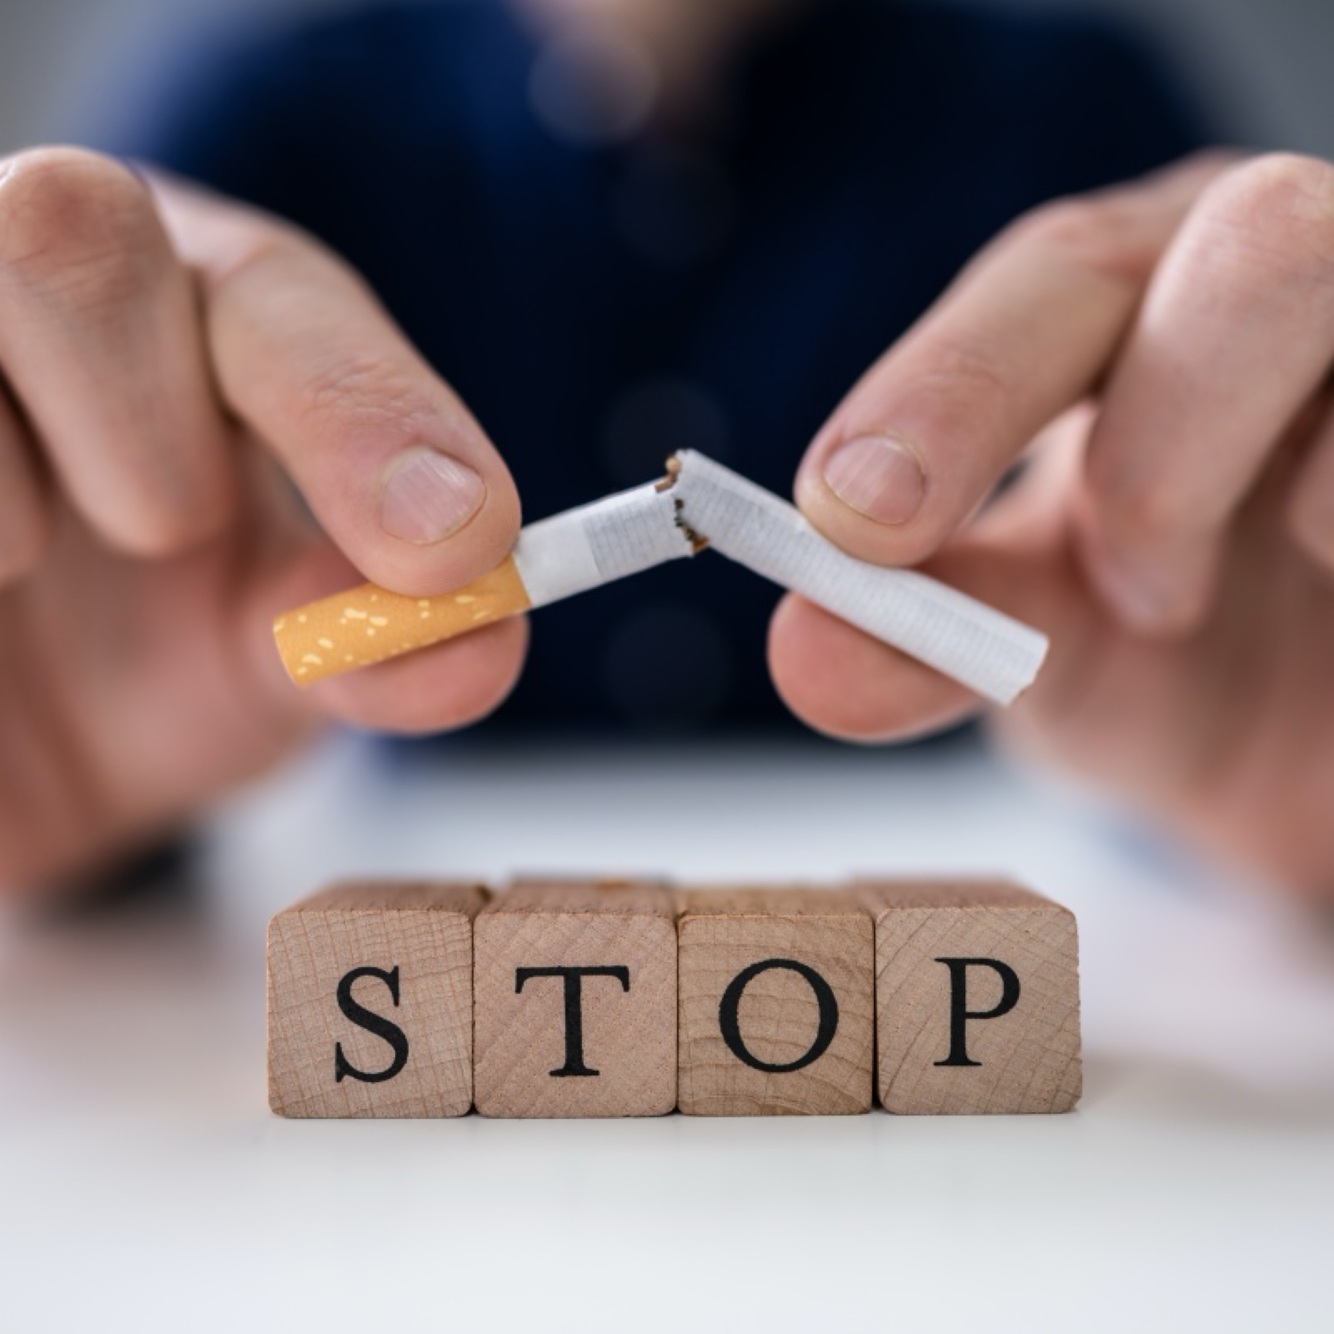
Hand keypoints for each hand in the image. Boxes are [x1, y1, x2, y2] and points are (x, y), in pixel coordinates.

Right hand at [0, 149, 524, 897]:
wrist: (1, 759)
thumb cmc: (130, 681)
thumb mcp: (266, 664)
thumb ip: (371, 644)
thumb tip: (479, 641)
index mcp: (182, 320)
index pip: (273, 299)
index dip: (364, 416)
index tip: (458, 549)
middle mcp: (38, 294)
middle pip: (71, 225)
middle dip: (138, 418)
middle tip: (160, 536)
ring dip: (4, 497)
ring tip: (26, 575)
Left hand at [771, 153, 1333, 898]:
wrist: (1325, 746)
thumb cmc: (1187, 668)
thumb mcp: (1046, 653)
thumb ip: (930, 636)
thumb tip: (805, 648)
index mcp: (1147, 300)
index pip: (1058, 277)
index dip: (952, 390)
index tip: (853, 521)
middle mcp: (1282, 276)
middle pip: (1252, 239)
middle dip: (1162, 444)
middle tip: (1134, 598)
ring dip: (1271, 489)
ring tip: (1214, 614)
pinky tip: (1332, 589)